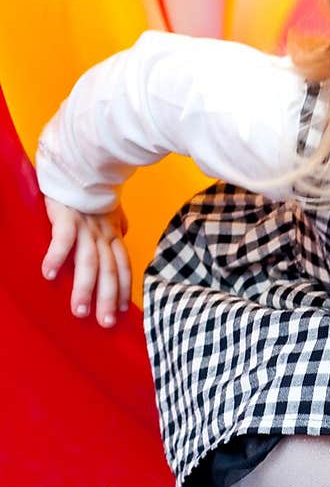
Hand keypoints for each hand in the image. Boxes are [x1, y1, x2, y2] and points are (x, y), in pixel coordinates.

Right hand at [41, 196, 131, 327]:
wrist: (80, 164)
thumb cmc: (90, 191)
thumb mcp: (109, 210)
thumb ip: (115, 225)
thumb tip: (122, 234)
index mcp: (112, 234)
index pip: (122, 266)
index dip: (124, 288)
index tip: (123, 311)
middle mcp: (102, 234)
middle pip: (108, 271)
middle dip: (108, 298)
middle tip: (105, 323)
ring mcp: (85, 227)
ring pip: (88, 262)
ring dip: (85, 288)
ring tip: (79, 311)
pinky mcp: (66, 217)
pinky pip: (62, 239)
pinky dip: (57, 257)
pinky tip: (49, 275)